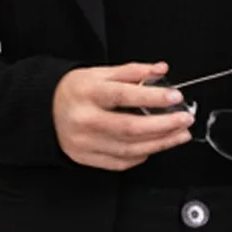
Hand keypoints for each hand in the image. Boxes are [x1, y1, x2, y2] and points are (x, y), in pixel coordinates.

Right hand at [52, 62, 195, 170]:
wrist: (45, 110)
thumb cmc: (76, 90)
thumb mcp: (101, 73)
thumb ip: (132, 71)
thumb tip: (160, 70)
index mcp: (88, 93)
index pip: (124, 96)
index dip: (153, 97)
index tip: (175, 97)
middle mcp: (85, 120)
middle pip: (130, 128)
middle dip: (164, 125)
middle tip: (185, 119)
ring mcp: (85, 142)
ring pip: (129, 148)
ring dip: (160, 143)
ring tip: (179, 134)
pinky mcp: (86, 158)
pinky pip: (120, 162)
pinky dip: (141, 155)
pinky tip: (154, 146)